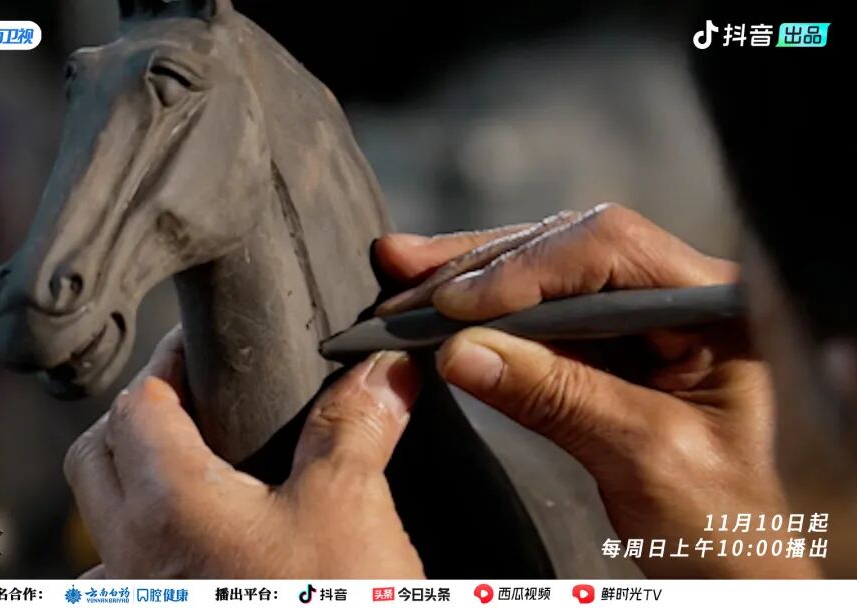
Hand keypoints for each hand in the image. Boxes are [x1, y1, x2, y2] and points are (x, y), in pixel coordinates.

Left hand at [64, 327, 425, 577]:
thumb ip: (354, 428)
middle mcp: (133, 556)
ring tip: (193, 466)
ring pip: (102, 520)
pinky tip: (201, 545)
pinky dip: (149, 541)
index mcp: (168, 504)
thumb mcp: (347, 507)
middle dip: (134, 412)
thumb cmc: (329, 606)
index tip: (197, 345)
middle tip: (188, 394)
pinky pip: (127, 574)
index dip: (166, 362)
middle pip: (96, 454)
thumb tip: (382, 372)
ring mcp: (140, 598)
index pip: (135, 403)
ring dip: (132, 481)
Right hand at [375, 203, 816, 577]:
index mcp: (713, 306)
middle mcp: (676, 295)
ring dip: (466, 278)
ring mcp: (638, 318)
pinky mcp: (605, 346)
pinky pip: (534, 314)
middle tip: (402, 270)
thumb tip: (460, 352)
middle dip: (479, 264)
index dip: (525, 268)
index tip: (455, 305)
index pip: (610, 250)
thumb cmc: (723, 523)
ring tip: (399, 278)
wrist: (732, 566)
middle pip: (567, 248)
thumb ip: (558, 396)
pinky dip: (479, 313)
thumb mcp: (644, 456)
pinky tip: (433, 305)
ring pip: (542, 272)